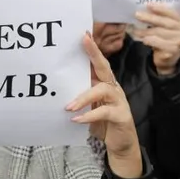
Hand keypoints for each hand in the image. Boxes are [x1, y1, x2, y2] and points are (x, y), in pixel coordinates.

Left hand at [66, 33, 138, 158]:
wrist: (121, 144)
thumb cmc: (103, 122)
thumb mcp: (90, 105)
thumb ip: (80, 93)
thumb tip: (58, 84)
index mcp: (105, 83)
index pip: (98, 63)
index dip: (92, 48)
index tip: (84, 34)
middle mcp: (113, 88)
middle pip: (105, 67)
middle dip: (94, 53)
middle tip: (84, 41)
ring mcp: (119, 101)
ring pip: (103, 90)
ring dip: (84, 96)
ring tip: (68, 106)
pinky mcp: (121, 116)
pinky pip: (105, 112)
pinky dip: (89, 115)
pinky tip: (76, 119)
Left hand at [131, 4, 179, 74]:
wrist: (170, 58)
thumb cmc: (166, 38)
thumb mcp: (166, 27)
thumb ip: (160, 18)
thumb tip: (144, 9)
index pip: (173, 13)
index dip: (161, 9)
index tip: (148, 5)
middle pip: (166, 23)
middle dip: (150, 18)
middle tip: (137, 15)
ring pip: (161, 33)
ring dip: (146, 31)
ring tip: (135, 30)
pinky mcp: (174, 51)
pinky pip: (160, 44)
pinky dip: (150, 41)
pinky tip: (143, 40)